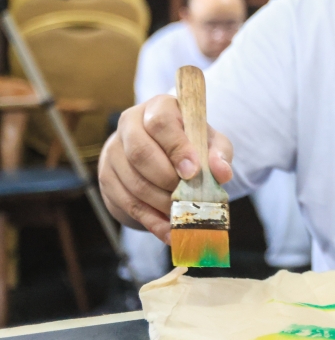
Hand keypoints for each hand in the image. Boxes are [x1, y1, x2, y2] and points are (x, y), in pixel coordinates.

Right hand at [98, 94, 233, 241]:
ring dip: (160, 203)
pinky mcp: (107, 178)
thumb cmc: (193, 146)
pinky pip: (126, 203)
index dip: (177, 148)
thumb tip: (222, 173)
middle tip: (188, 197)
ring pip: (133, 181)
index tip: (193, 172)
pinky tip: (170, 231)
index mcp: (158, 108)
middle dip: (167, 180)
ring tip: (183, 214)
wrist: (168, 157)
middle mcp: (130, 125)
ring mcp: (113, 152)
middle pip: (140, 153)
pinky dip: (151, 220)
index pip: (161, 122)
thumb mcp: (212, 144)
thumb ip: (219, 155)